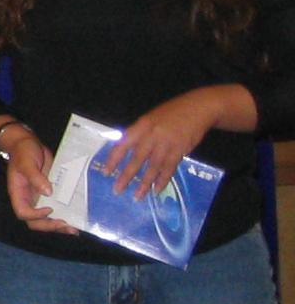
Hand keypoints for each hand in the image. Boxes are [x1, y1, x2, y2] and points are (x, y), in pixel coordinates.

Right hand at [3, 129, 74, 234]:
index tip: (49, 208)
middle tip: (66, 225)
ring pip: (47, 220)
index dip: (35, 215)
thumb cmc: (23, 152)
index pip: (23, 212)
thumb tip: (48, 192)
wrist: (28, 144)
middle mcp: (29, 200)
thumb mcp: (27, 163)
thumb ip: (35, 177)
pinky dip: (66, 217)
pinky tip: (77, 220)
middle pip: (35, 222)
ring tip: (74, 229)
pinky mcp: (51, 195)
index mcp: (19, 194)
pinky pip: (57, 210)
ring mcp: (40, 199)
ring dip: (60, 226)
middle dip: (50, 226)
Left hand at [102, 89, 220, 198]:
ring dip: (145, 182)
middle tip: (118, 189)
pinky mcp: (180, 150)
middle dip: (126, 175)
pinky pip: (169, 167)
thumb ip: (139, 134)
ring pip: (153, 166)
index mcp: (141, 126)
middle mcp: (152, 135)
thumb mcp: (150, 118)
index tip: (106, 172)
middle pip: (137, 158)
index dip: (114, 159)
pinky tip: (156, 189)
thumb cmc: (171, 114)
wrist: (198, 108)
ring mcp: (167, 143)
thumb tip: (125, 150)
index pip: (123, 144)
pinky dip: (163, 179)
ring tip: (138, 196)